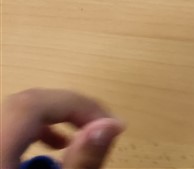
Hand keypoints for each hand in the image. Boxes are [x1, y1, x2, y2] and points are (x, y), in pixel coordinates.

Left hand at [0, 89, 124, 168]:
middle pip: (26, 103)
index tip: (110, 124)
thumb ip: (80, 161)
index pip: (34, 105)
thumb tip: (111, 124)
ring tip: (80, 139)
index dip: (77, 106)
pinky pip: (7, 125)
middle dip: (69, 109)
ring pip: (16, 112)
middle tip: (102, 127)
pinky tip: (54, 146)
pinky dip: (34, 129)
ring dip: (53, 117)